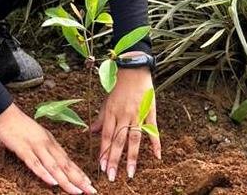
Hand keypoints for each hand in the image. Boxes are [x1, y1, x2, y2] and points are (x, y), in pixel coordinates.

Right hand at [0, 103, 96, 194]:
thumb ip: (47, 149)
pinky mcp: (22, 149)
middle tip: (90, 191)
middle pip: (65, 165)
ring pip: (53, 166)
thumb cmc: (20, 126)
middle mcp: (47, 144)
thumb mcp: (38, 136)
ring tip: (77, 191)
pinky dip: (44, 173)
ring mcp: (35, 146)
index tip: (89, 183)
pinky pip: (34, 163)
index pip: (68, 160)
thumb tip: (56, 163)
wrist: (5, 113)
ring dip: (66, 180)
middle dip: (78, 179)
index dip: (79, 173)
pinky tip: (52, 182)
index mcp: (51, 142)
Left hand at [88, 65, 161, 181]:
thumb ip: (100, 119)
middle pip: (119, 141)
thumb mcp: (106, 101)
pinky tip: (157, 156)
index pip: (107, 136)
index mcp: (112, 112)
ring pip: (134, 138)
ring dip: (132, 157)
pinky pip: (152, 129)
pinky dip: (155, 142)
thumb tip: (89, 132)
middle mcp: (124, 115)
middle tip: (112, 176)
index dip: (104, 152)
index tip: (102, 167)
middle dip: (114, 160)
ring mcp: (138, 114)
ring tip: (130, 173)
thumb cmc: (119, 86)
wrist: (134, 69)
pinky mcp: (150, 112)